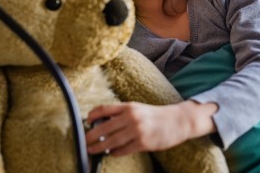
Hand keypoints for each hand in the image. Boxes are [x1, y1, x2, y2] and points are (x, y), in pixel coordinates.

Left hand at [86, 101, 216, 155]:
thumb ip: (122, 113)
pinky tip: (110, 153)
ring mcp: (137, 131)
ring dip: (100, 146)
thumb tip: (103, 121)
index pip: (105, 108)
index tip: (87, 121)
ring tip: (92, 150)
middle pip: (105, 127)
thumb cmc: (153, 114)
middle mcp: (131, 117)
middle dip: (92, 135)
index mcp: (128, 106)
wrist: (176, 121)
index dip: (93, 115)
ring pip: (112, 141)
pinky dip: (115, 153)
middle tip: (84, 140)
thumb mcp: (137, 108)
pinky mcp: (143, 143)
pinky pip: (124, 150)